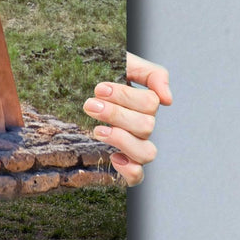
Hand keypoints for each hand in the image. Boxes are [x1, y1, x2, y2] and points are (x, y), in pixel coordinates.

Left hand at [86, 52, 171, 186]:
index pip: (150, 103)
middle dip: (116, 114)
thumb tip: (168, 100)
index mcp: (144, 103)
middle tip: (90, 105)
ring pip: (146, 153)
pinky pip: (137, 177)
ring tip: (97, 129)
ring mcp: (132, 146)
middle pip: (146, 126)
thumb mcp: (124, 62)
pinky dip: (130, 171)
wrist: (71, 84)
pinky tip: (113, 157)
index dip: (125, 96)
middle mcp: (141, 126)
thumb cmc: (98, 74)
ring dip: (122, 140)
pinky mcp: (120, 163)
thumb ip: (151, 73)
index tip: (99, 88)